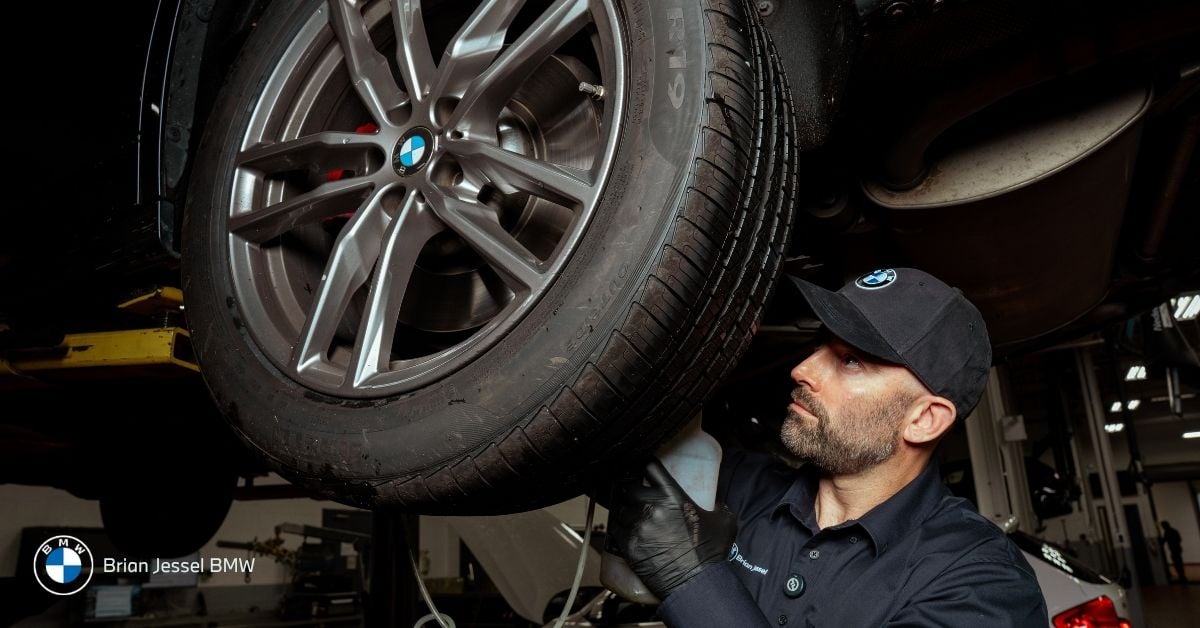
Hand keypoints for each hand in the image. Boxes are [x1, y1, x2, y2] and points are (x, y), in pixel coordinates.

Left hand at [609, 459, 736, 598]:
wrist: (696, 583)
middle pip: (627, 487)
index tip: (642, 469)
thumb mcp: (724, 523)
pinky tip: (625, 531)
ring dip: (622, 510)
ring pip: (618, 508)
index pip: (649, 467)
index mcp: (672, 495)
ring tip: (629, 515)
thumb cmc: (710, 553)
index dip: (644, 465)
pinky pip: (615, 529)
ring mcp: (637, 525)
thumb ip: (719, 507)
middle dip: (629, 490)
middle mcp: (651, 506)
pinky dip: (618, 528)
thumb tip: (718, 504)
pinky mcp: (628, 545)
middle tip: (634, 496)